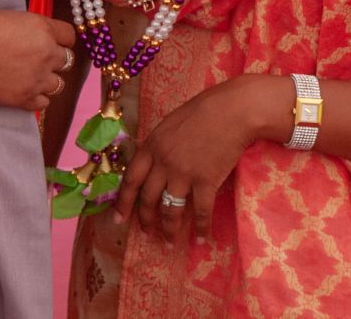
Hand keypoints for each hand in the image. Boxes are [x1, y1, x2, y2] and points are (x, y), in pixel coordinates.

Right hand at [0, 12, 75, 113]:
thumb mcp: (13, 18)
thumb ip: (33, 28)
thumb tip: (39, 36)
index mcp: (43, 29)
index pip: (70, 36)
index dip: (61, 39)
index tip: (54, 42)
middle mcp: (47, 54)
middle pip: (66, 60)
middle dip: (54, 59)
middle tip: (38, 59)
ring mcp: (38, 78)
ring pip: (59, 84)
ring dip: (48, 80)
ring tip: (31, 76)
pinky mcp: (26, 99)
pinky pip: (44, 102)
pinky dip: (36, 98)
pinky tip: (24, 90)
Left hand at [116, 74, 272, 247]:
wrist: (232, 110)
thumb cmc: (203, 112)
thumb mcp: (169, 125)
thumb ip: (158, 146)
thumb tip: (152, 166)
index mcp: (151, 146)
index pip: (130, 180)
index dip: (122, 202)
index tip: (118, 219)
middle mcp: (163, 162)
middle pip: (147, 198)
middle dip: (145, 219)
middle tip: (146, 232)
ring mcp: (183, 174)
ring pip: (170, 210)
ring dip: (168, 230)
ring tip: (168, 242)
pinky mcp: (206, 182)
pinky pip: (200, 212)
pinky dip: (200, 228)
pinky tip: (200, 239)